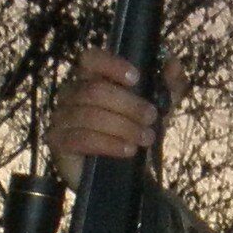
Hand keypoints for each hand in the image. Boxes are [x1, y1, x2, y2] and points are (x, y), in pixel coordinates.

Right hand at [46, 46, 159, 187]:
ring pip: (90, 116)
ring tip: (146, 138)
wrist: (118, 174)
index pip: (91, 58)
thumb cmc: (133, 131)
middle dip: (128, 104)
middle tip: (151, 117)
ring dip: (123, 127)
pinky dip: (109, 144)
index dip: (111, 65)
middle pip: (95, 90)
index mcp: (90, 77)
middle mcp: (70, 93)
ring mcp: (61, 117)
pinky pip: (82, 139)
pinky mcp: (58, 141)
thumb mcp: (158, 108)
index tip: (136, 78)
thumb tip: (174, 64)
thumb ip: (168, 85)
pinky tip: (128, 150)